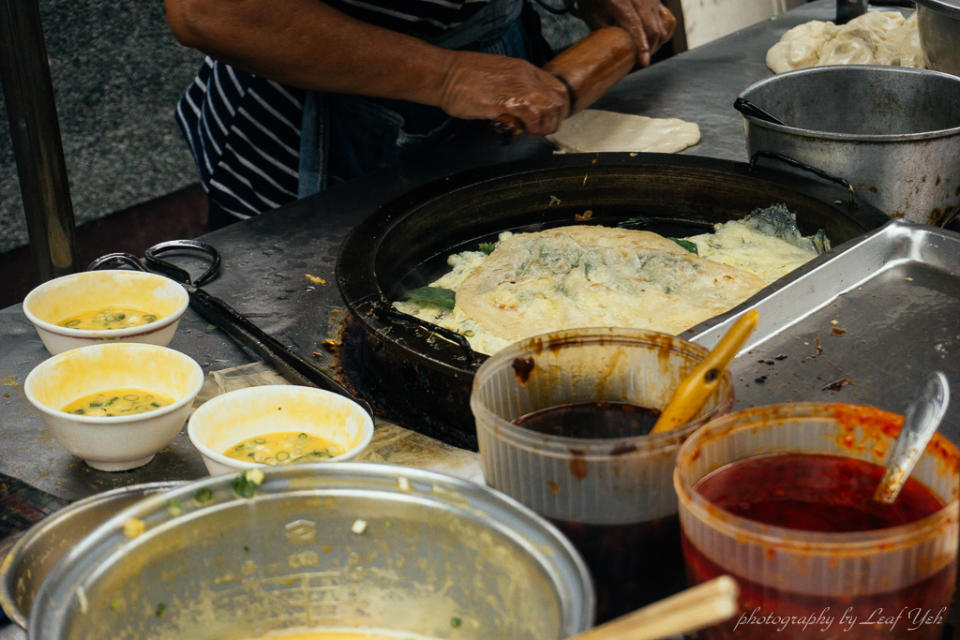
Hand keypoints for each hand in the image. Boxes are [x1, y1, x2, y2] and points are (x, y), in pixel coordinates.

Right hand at [437, 50, 570, 136]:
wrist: (444, 75)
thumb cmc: (461, 78)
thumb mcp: (496, 77)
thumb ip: (512, 89)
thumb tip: (519, 108)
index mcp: (523, 69)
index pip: (556, 87)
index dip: (555, 107)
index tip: (544, 119)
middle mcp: (525, 76)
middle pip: (559, 100)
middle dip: (553, 119)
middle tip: (539, 129)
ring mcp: (518, 86)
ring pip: (551, 109)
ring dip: (544, 125)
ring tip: (530, 132)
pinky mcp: (507, 100)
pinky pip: (534, 115)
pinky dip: (533, 127)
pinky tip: (522, 131)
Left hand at [578, 0, 676, 66]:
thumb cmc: (596, 0)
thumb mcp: (593, 15)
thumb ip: (606, 32)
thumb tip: (617, 51)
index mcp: (621, 1)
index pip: (635, 25)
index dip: (641, 46)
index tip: (644, 62)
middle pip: (652, 29)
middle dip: (649, 49)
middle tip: (640, 60)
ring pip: (663, 27)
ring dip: (656, 44)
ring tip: (645, 51)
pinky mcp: (657, 1)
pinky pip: (668, 20)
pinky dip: (664, 33)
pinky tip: (655, 40)